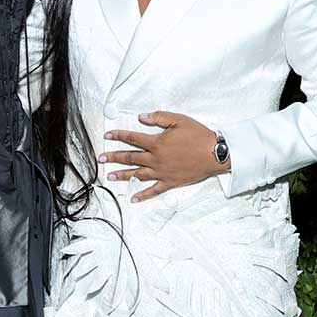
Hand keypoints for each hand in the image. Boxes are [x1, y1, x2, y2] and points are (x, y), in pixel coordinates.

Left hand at [101, 112, 227, 202]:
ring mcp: (162, 172)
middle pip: (130, 158)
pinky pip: (153, 190)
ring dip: (123, 175)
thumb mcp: (179, 120)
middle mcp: (156, 159)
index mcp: (157, 143)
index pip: (132, 138)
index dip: (118, 135)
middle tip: (101, 158)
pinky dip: (143, 195)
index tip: (107, 135)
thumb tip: (141, 117)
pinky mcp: (170, 182)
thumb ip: (158, 117)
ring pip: (137, 174)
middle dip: (114, 157)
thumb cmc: (199, 136)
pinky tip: (133, 198)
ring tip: (110, 176)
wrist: (215, 154)